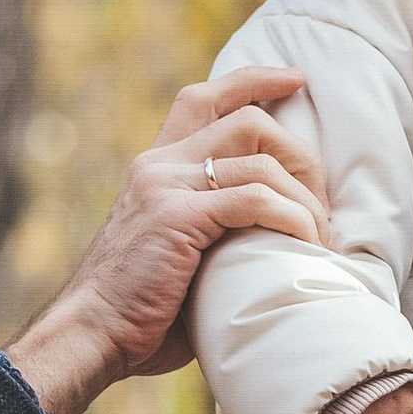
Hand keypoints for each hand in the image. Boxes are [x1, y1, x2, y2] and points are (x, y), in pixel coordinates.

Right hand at [4, 69, 329, 413]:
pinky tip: (304, 246)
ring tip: (318, 240)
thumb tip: (272, 237)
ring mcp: (166, 187)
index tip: (295, 80)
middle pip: (249, 121)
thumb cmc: (139, 311)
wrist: (90, 333)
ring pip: (261, 163)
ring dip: (305, 201)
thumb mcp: (177, 252)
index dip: (253, 81)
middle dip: (300, 156)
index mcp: (156, 167)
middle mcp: (159, 165)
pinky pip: (255, 200)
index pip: (203, 98)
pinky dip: (291, 220)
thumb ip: (213, 228)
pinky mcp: (177, 217)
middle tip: (322, 205)